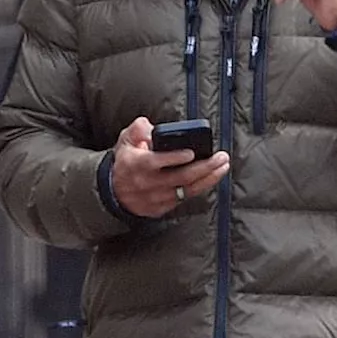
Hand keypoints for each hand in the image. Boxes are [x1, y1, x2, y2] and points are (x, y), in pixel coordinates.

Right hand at [111, 117, 229, 217]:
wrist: (113, 190)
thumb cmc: (127, 161)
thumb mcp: (126, 140)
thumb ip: (138, 129)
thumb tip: (151, 129)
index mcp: (136, 164)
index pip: (155, 162)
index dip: (174, 158)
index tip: (191, 152)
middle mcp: (146, 183)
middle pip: (180, 177)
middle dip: (204, 167)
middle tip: (221, 157)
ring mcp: (154, 198)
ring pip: (186, 191)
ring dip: (209, 178)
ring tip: (222, 166)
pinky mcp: (160, 208)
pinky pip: (184, 199)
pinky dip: (200, 188)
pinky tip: (211, 178)